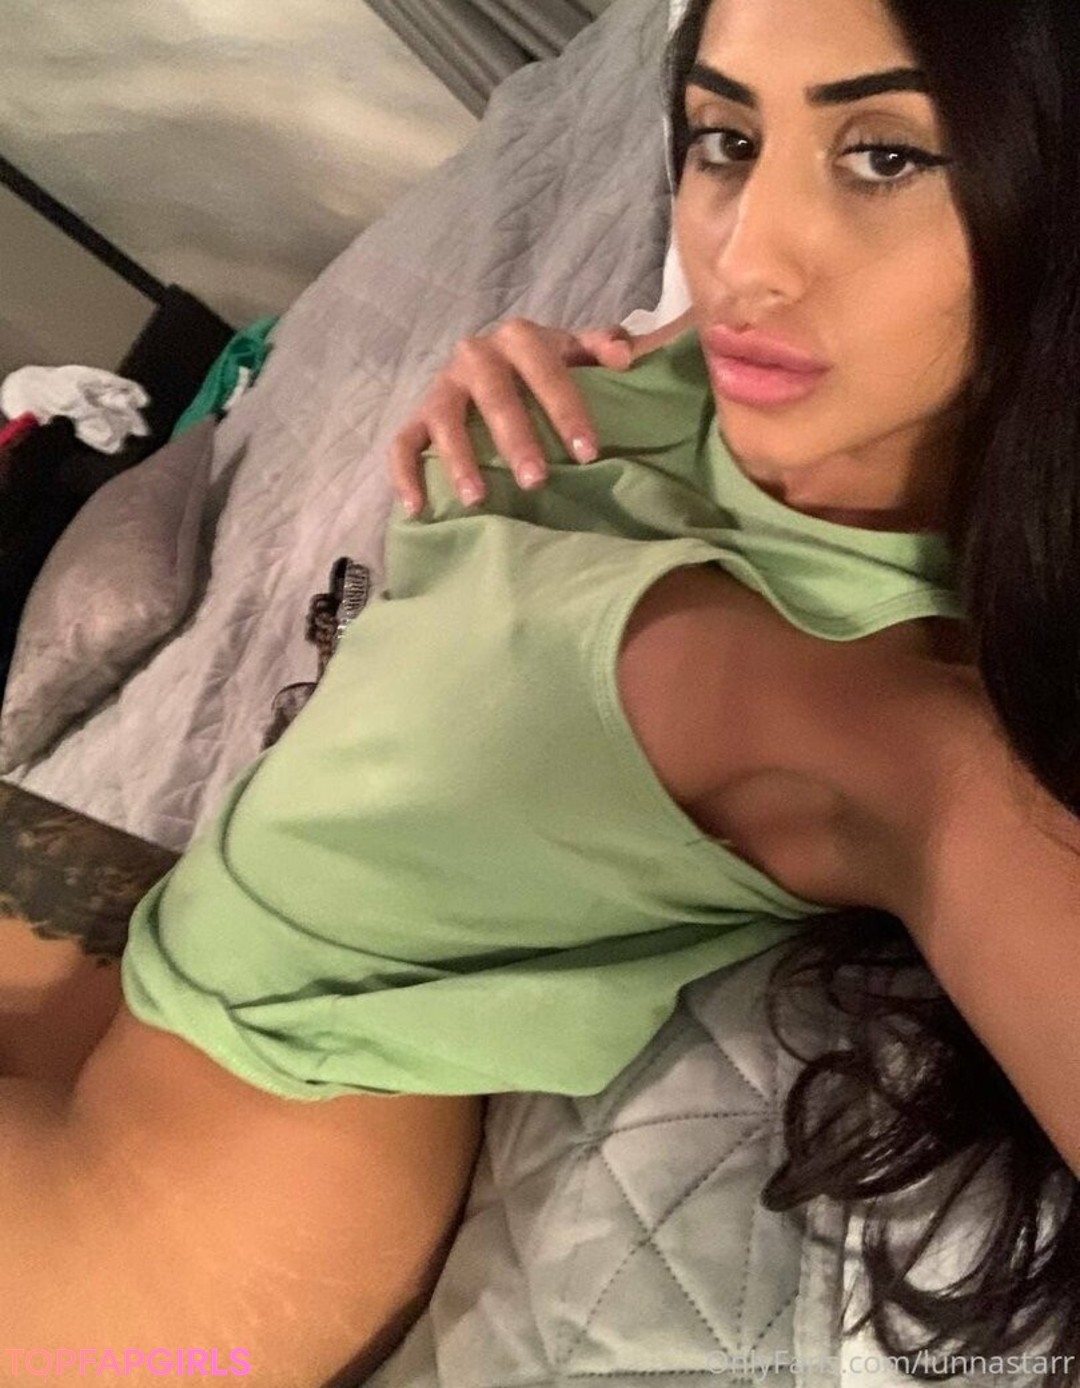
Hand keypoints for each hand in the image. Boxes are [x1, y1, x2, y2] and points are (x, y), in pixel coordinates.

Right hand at [390, 312, 692, 514]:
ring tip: (477, 499)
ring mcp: (442, 387)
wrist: (494, 362)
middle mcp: (475, 355)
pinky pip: (402, 443)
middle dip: (516, 440)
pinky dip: (404, 475)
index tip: (588, 453)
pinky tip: (417, 509)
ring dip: (459, 460)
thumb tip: (626, 355)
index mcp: (520, 338)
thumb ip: (602, 345)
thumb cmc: (545, 367)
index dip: (567, 411)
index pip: (546, 371)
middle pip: (494, 397)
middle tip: (537, 481)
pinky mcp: (417, 416)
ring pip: (445, 421)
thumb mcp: (575, 350)